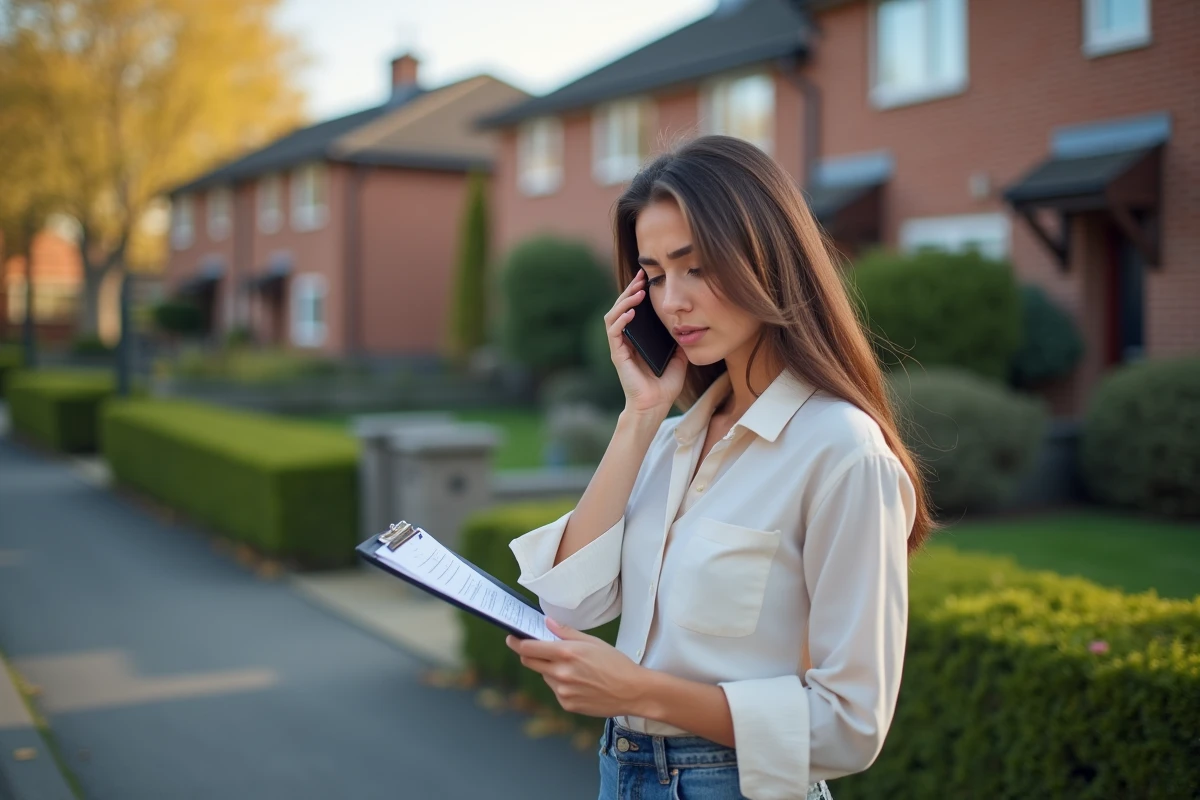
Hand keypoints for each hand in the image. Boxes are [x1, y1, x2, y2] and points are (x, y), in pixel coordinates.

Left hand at [506, 618, 645, 717]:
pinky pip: (556, 691)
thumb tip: (547, 623)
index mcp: (566, 654)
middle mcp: (561, 673)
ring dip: (550, 670)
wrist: (632, 691)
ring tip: (574, 668)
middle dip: (529, 655)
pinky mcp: (567, 705)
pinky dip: (561, 684)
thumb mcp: (592, 642)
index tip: (511, 638)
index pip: (529, 649)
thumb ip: (566, 632)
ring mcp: (563, 691)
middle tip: (535, 649)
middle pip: (530, 663)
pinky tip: (580, 682)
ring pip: (545, 677)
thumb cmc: (615, 663)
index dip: (516, 643)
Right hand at [603, 270, 688, 415]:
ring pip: (613, 316)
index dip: (637, 292)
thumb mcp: (678, 357)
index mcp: (638, 339)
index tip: (647, 278)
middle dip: (630, 290)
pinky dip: (621, 319)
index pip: (633, 309)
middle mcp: (626, 340)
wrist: (656, 406)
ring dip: (624, 301)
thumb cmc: (665, 386)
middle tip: (641, 277)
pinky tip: (631, 311)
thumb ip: (678, 340)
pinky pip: (614, 332)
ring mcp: (620, 347)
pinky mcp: (618, 355)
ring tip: (637, 292)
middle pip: (621, 307)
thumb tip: (686, 324)